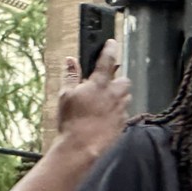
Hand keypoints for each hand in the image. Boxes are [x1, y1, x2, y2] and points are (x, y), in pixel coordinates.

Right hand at [55, 39, 130, 153]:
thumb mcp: (65, 96)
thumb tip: (71, 61)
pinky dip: (117, 112)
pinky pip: (124, 113)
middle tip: (105, 84)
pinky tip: (106, 117)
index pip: (108, 60)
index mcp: (99, 84)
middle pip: (124, 80)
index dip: (110, 49)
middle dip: (117, 80)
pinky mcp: (123, 123)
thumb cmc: (72, 121)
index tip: (112, 43)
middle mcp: (114, 95)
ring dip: (119, 96)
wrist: (82, 147)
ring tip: (105, 101)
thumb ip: (71, 76)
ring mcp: (121, 109)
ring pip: (126, 97)